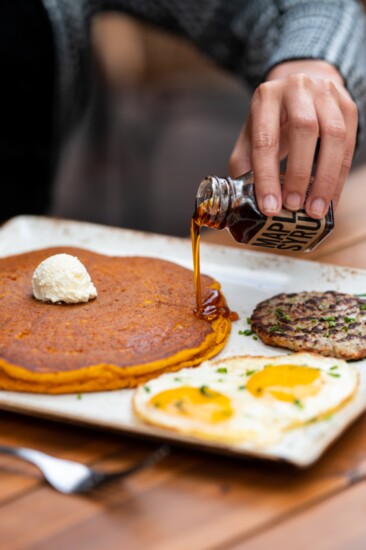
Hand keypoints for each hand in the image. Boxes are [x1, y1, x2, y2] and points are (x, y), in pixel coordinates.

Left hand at [229, 60, 357, 217]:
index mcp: (266, 97)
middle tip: (294, 207)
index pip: (265, 139)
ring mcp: (326, 93)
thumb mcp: (250, 137)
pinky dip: (339, 177)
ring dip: (325, 178)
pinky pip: (349, 143)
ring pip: (333, 135)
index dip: (267, 176)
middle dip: (299, 174)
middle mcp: (297, 87)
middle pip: (304, 129)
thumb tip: (246, 203)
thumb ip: (244, 166)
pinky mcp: (347, 106)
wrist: (299, 91)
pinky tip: (330, 199)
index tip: (270, 207)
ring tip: (315, 210)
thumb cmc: (271, 122)